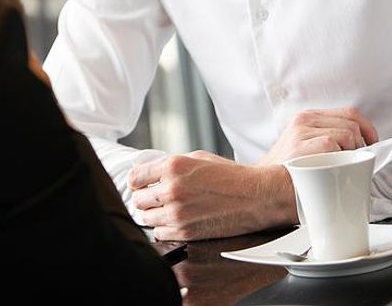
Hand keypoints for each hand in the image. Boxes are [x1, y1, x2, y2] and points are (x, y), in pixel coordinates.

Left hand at [129, 151, 296, 240]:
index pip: (135, 178)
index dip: (137, 182)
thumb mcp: (197, 158)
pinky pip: (160, 233)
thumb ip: (170, 165)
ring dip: (154, 215)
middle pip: (138, 200)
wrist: (256, 196)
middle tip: (156, 199)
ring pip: (146, 218)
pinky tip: (177, 221)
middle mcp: (172, 189)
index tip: (141, 186)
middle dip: (145, 199)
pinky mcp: (186, 232)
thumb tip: (150, 172)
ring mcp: (178, 212)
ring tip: (167, 210)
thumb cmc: (230, 176)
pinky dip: (165, 229)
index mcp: (172, 166)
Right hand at [258, 107, 378, 164]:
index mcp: (307, 118)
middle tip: (356, 160)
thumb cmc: (287, 173)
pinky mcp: (303, 144)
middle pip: (352, 122)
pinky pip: (336, 144)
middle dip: (361, 143)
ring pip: (348, 133)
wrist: (264, 187)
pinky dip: (342, 157)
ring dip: (352, 152)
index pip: (349, 113)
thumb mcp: (305, 146)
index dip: (366, 129)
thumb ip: (326, 138)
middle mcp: (304, 120)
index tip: (370, 144)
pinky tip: (334, 169)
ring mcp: (303, 131)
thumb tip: (359, 147)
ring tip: (342, 167)